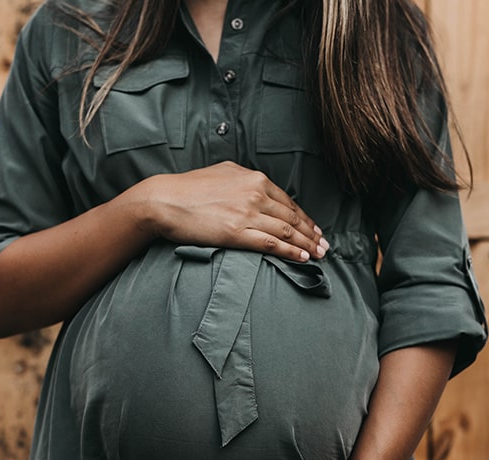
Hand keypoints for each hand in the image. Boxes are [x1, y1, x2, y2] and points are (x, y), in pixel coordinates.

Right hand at [133, 161, 328, 261]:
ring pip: (286, 231)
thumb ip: (243, 179)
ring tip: (318, 254)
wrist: (164, 200)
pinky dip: (290, 251)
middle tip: (324, 245)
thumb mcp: (222, 173)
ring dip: (306, 244)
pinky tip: (301, 258)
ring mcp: (247, 213)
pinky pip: (271, 243)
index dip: (304, 217)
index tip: (314, 229)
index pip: (288, 201)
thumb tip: (256, 184)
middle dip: (311, 233)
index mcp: (253, 178)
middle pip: (292, 217)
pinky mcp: (237, 232)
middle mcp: (255, 193)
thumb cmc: (188, 189)